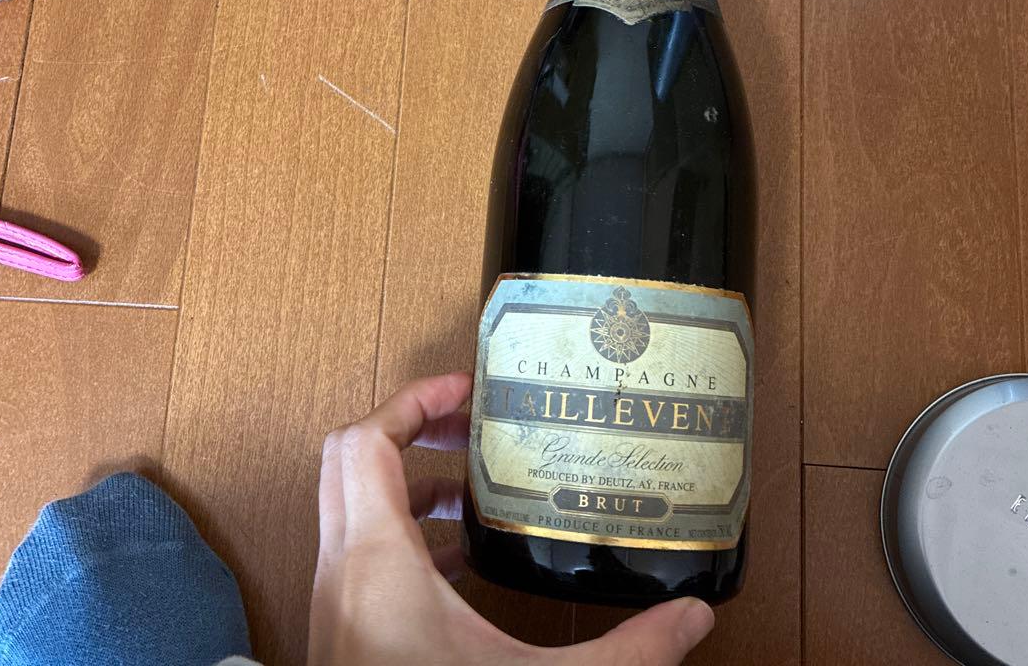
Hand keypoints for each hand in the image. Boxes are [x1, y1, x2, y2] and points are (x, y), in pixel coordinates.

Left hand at [308, 372, 713, 664]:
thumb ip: (626, 654)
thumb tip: (692, 618)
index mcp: (377, 559)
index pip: (368, 440)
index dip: (412, 398)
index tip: (467, 389)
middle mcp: (343, 569)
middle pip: (350, 457)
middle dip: (408, 425)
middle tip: (469, 422)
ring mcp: (335, 600)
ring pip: (348, 502)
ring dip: (403, 479)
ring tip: (470, 485)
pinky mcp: (342, 629)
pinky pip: (358, 550)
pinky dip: (398, 531)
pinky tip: (458, 559)